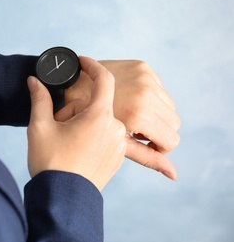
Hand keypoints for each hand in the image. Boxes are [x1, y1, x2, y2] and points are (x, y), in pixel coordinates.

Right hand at [27, 56, 125, 190]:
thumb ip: (39, 98)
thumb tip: (34, 80)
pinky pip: (107, 136)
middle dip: (76, 109)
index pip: (104, 80)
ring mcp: (118, 145)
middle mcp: (115, 129)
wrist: (63, 200)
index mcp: (99, 117)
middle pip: (96, 105)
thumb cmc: (51, 163)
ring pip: (101, 121)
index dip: (92, 66)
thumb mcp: (40, 127)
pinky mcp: (118, 157)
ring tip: (66, 142)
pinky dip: (92, 136)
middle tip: (57, 125)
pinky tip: (76, 150)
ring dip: (84, 123)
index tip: (81, 62)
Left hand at [57, 60, 179, 179]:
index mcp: (139, 113)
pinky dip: (150, 98)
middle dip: (156, 131)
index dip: (158, 146)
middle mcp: (146, 92)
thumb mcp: (115, 142)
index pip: (171, 140)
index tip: (140, 142)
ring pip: (169, 107)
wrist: (67, 85)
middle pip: (173, 124)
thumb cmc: (84, 121)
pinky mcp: (142, 66)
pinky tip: (128, 100)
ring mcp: (145, 77)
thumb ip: (146, 157)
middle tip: (132, 130)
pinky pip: (160, 90)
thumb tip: (174, 175)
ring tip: (129, 115)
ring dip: (154, 114)